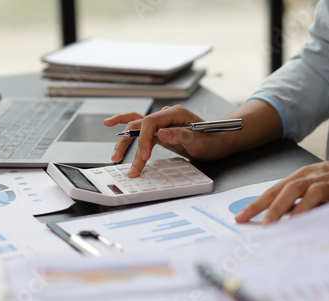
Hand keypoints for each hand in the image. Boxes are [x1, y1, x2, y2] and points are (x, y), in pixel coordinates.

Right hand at [104, 105, 226, 176]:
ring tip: (115, 155)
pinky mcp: (159, 130)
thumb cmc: (211, 141)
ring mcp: (161, 121)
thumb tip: (161, 133)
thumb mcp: (199, 142)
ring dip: (124, 140)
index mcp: (175, 113)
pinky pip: (140, 127)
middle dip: (128, 143)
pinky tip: (110, 124)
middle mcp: (166, 114)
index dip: (144, 139)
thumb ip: (181, 135)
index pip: (150, 122)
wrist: (217, 142)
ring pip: (136, 126)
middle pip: (139, 124)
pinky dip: (126, 128)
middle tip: (120, 159)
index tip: (144, 156)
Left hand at [235, 152, 328, 223]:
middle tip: (264, 225)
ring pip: (312, 195)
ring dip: (298, 211)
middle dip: (274, 208)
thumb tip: (272, 217)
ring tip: (287, 226)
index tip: (241, 217)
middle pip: (289, 190)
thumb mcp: (311, 182)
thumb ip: (293, 198)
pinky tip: (320, 225)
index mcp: (300, 176)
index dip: (256, 204)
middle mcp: (313, 178)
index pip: (273, 190)